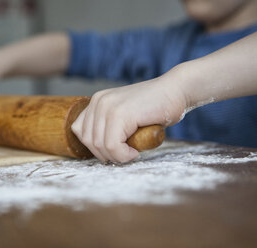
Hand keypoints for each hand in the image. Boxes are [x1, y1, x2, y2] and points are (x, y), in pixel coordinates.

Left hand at [71, 71, 186, 162]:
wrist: (176, 91)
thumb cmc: (155, 108)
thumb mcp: (124, 116)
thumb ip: (108, 126)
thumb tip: (98, 150)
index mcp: (97, 101)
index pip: (80, 131)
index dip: (96, 147)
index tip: (114, 150)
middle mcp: (99, 101)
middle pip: (88, 141)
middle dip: (106, 154)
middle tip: (124, 155)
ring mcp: (108, 107)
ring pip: (100, 146)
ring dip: (116, 156)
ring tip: (131, 153)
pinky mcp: (120, 114)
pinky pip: (113, 146)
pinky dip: (123, 155)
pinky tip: (135, 152)